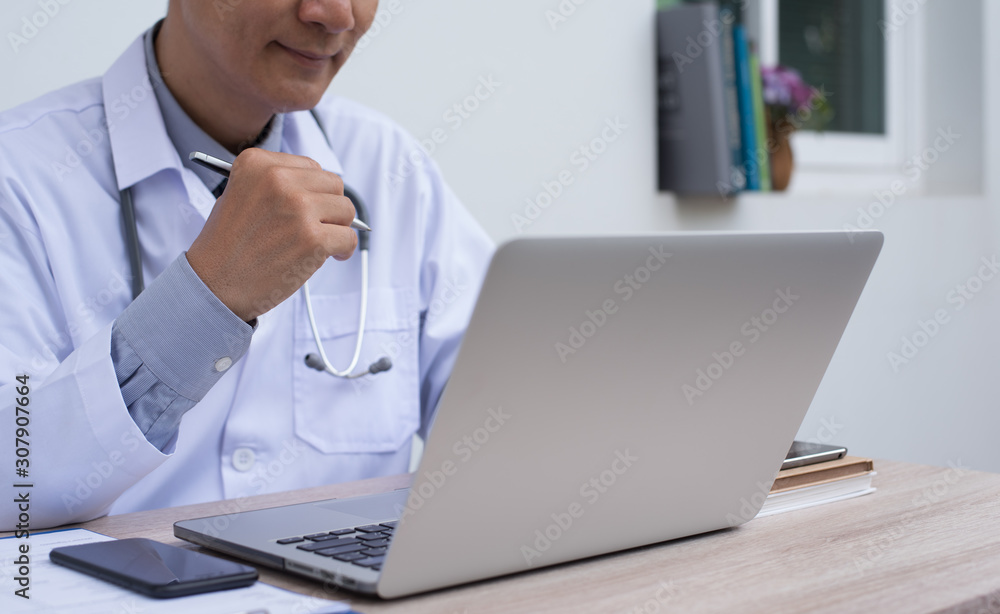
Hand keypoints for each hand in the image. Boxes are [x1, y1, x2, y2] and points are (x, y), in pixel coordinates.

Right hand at [186, 148, 357, 321]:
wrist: (214, 284)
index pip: (310, 166)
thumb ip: (277, 184)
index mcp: (257, 163)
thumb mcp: (240, 195)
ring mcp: (298, 208)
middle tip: (319, 225)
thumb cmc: (227, 245)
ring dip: (338, 227)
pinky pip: (348, 237)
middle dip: (330, 207)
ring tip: (321, 242)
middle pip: (333, 184)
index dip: (313, 190)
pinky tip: (330, 256)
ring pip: (346, 209)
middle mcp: (278, 179)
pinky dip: (343, 249)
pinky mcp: (313, 238)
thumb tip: (320, 189)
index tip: (307, 207)